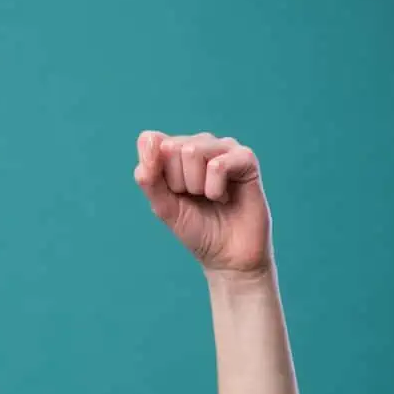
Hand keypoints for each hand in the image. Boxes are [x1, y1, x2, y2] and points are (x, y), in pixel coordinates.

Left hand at [133, 131, 272, 276]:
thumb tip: (148, 138)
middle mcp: (200, 143)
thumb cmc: (195, 227)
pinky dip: (215, 189)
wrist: (227, 255)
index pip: (150, 140)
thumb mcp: (162, 205)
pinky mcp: (246, 158)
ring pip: (193, 151)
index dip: (155, 172)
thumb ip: (148, 176)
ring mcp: (224, 148)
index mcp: (175, 150)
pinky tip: (225, 197)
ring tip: (211, 197)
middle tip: (195, 197)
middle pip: (171, 147)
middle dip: (178, 182)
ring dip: (196, 185)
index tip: (171, 193)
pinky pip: (218, 164)